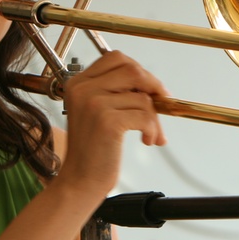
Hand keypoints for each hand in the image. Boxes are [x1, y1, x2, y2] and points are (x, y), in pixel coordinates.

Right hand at [56, 51, 167, 197]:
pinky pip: (145, 115)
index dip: (138, 70)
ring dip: (155, 118)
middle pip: (132, 70)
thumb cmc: (92, 150)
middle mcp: (83, 89)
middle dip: (153, 86)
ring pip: (142, 96)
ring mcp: (94, 103)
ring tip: (151, 134)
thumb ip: (116, 92)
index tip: (150, 88)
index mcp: (77, 83)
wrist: (79, 181)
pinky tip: (147, 141)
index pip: (115, 58)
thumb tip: (153, 84)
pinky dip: (153, 129)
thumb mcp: (97, 112)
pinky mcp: (108, 121)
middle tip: (161, 104)